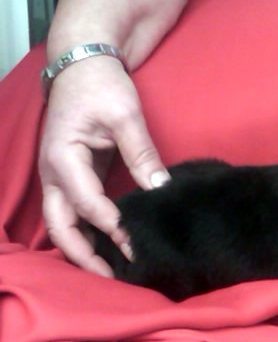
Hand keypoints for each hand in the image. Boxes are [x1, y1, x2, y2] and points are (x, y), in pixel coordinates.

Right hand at [39, 56, 169, 276]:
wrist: (82, 64)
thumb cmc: (100, 85)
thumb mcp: (125, 116)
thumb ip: (141, 154)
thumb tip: (160, 190)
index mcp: (63, 157)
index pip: (86, 203)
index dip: (111, 228)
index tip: (134, 246)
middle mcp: (53, 173)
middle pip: (60, 226)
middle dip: (84, 255)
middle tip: (114, 277)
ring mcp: (58, 177)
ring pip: (62, 224)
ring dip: (82, 249)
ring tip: (111, 271)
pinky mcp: (71, 177)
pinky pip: (73, 212)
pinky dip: (86, 233)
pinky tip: (107, 246)